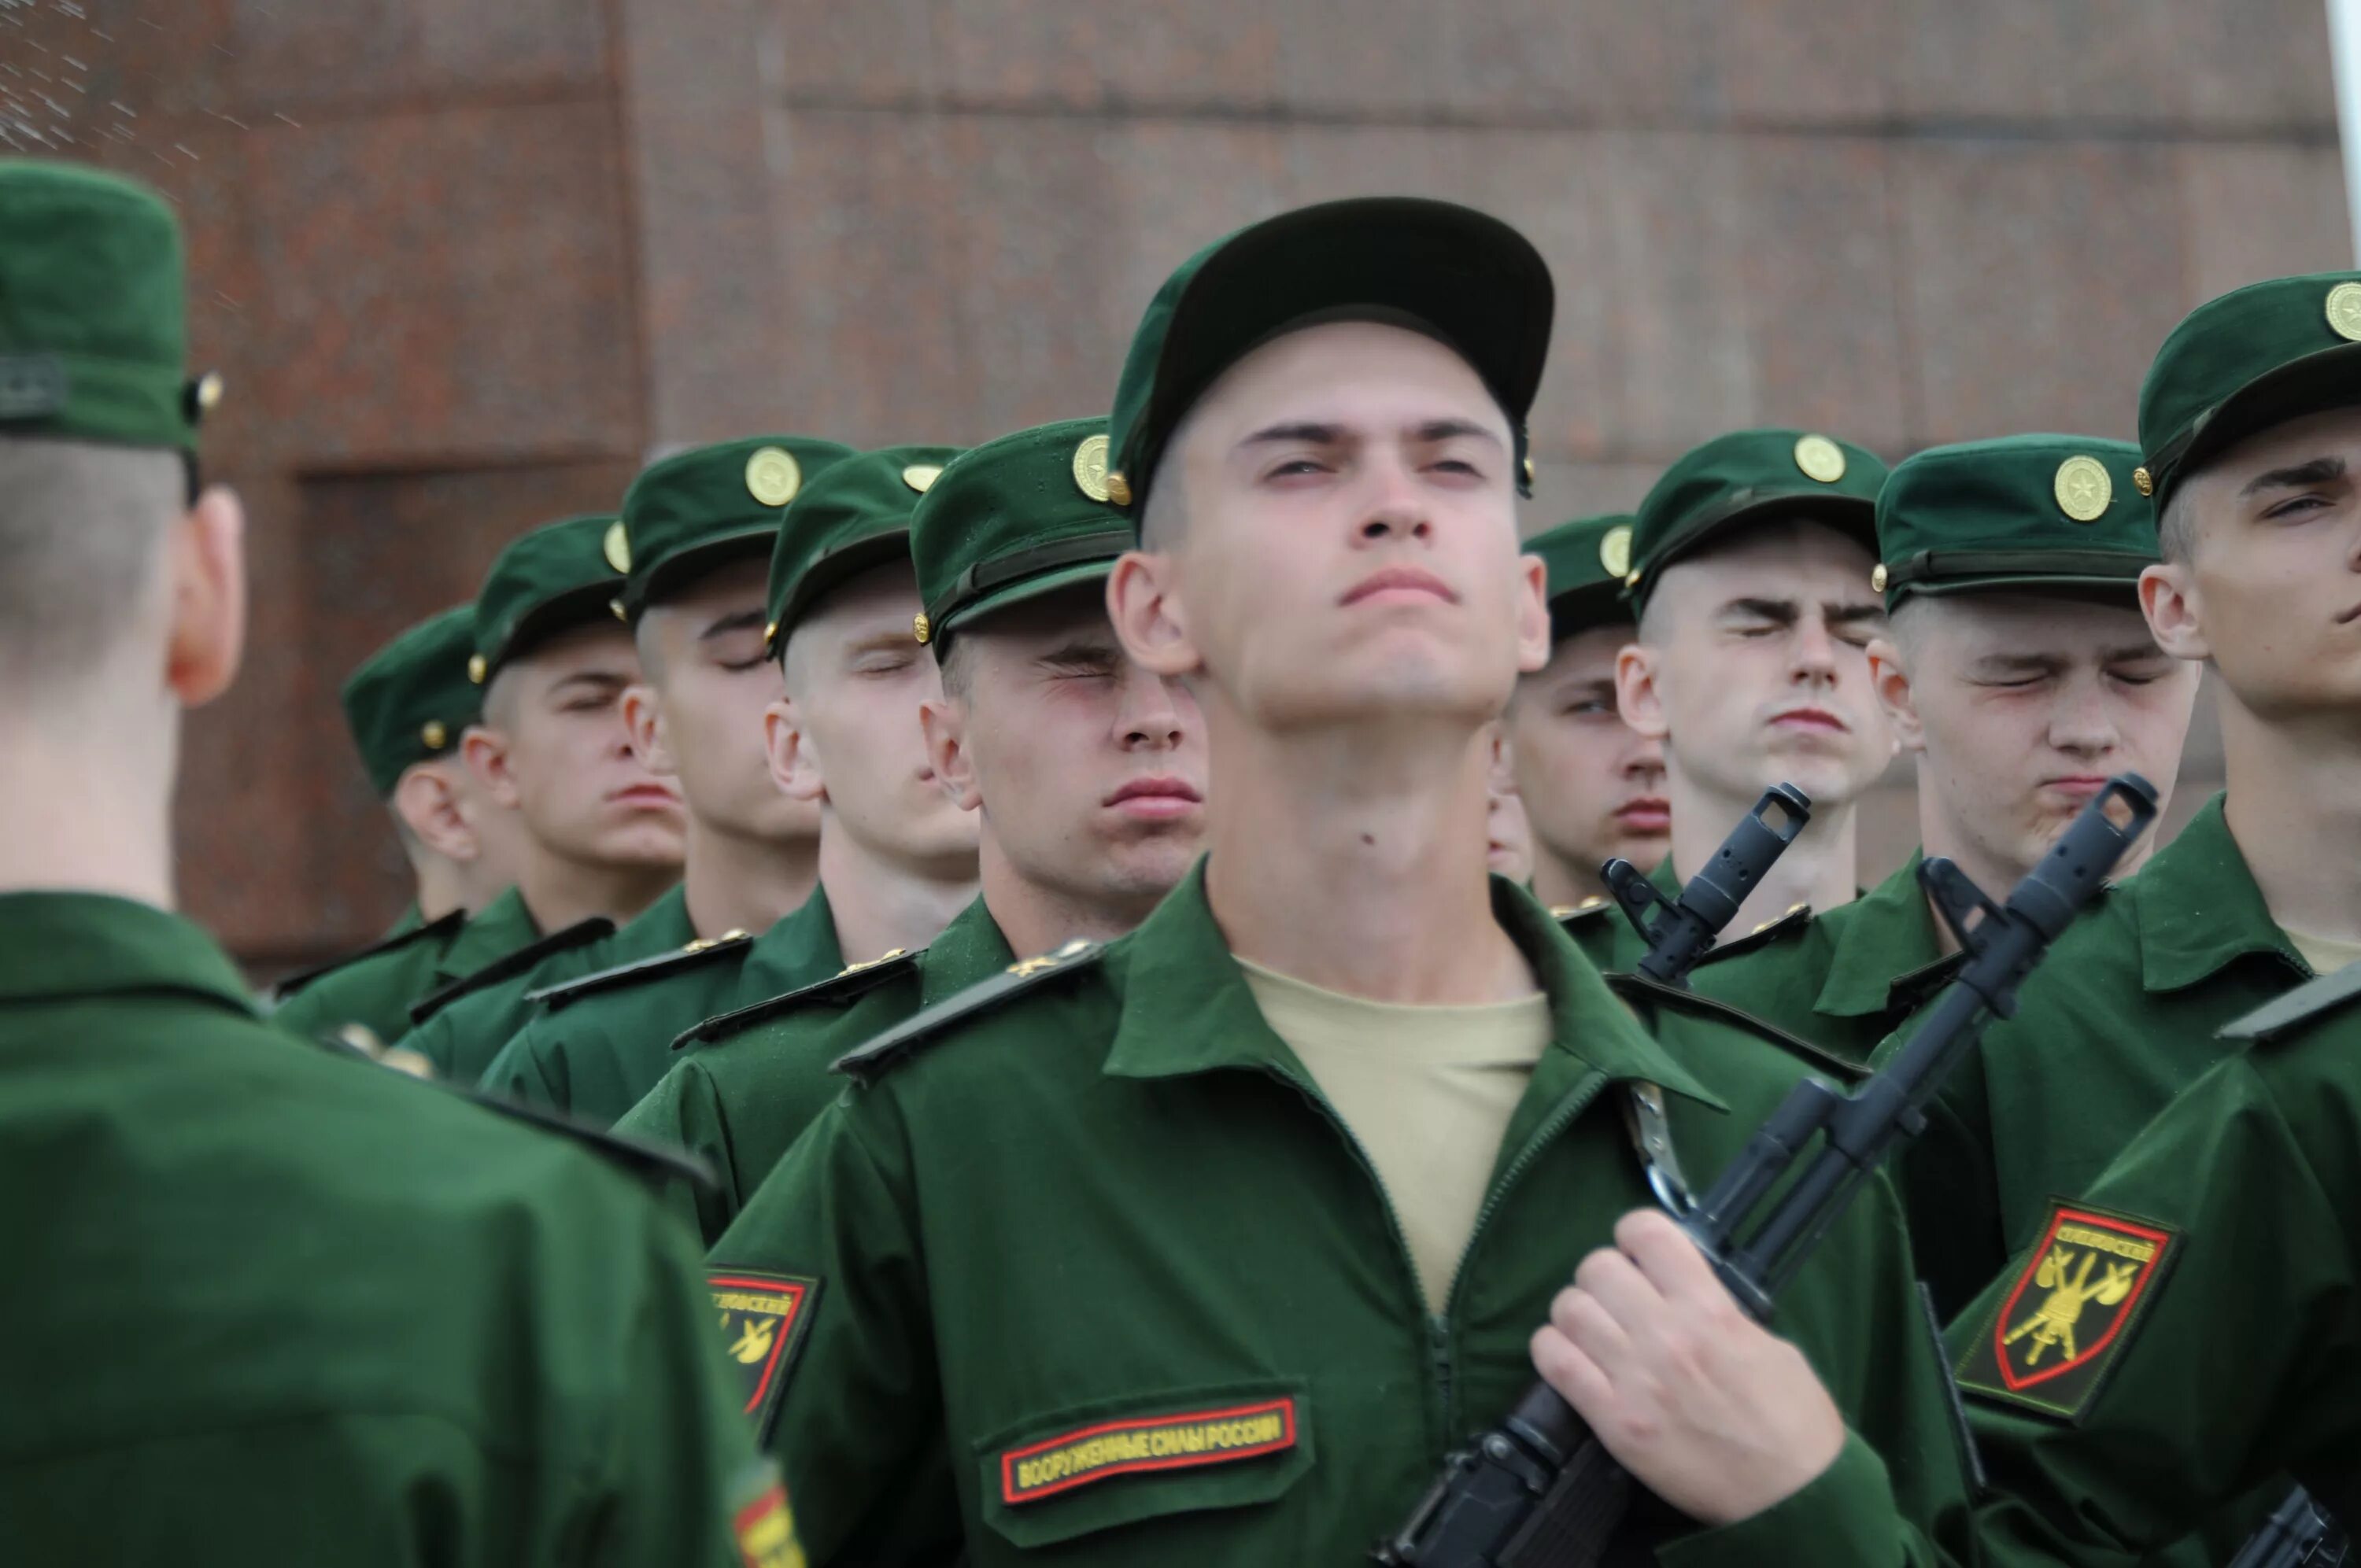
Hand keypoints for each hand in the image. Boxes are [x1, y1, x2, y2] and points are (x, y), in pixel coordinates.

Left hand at [1528, 1208, 1844, 1525]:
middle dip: (1603, 1277)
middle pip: (1597, 1266)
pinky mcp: (1613, 1421)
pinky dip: (1553, 1350)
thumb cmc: (1792, 1423)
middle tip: (1616, 1299)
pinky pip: (1555, 1362)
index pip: (1647, 1233)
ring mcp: (1634, 1377)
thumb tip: (1683, 1293)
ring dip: (1577, 1314)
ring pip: (1569, 1309)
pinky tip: (1569, 1356)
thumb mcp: (1770, 1346)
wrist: (1790, 1497)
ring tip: (1594, 1331)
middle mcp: (1665, 1334)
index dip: (1634, 1236)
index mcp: (1710, 1309)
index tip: (1638, 1254)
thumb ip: (1721, 1312)